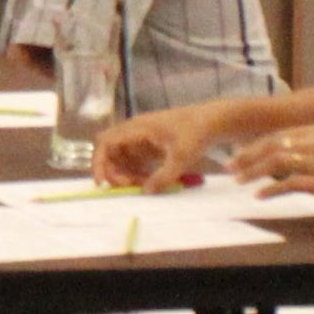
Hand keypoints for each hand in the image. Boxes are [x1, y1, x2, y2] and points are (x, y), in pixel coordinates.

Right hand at [93, 93, 288, 187]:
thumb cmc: (197, 134)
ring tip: (144, 185)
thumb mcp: (181, 158)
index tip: (103, 182)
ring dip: (127, 173)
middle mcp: (135, 130)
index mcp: (137, 128)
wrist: (214, 120)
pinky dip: (138, 171)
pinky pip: (135, 159)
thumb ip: (163, 177)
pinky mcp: (150, 143)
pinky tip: (151, 181)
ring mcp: (142, 137)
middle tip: (129, 187)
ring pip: (122, 157)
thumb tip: (146, 192)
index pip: (106, 142)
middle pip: (110, 151)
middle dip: (114, 171)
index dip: (99, 162)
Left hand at [213, 125, 313, 208]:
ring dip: (253, 172)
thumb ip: (309, 152)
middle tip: (229, 169)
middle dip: (246, 157)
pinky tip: (260, 196)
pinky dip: (271, 189)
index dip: (253, 146)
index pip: (276, 136)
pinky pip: (290, 183)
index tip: (237, 157)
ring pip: (276, 161)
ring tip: (239, 182)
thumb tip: (282, 164)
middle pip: (271, 146)